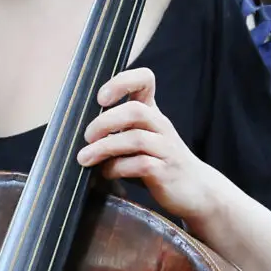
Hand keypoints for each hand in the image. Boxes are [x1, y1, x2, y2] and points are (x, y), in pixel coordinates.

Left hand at [76, 67, 222, 225]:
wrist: (196, 191)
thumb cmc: (157, 161)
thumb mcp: (138, 139)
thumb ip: (116, 130)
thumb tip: (74, 128)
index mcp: (152, 112)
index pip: (145, 79)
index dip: (122, 82)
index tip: (101, 98)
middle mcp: (160, 125)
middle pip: (135, 111)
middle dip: (105, 122)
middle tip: (87, 136)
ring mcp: (166, 148)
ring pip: (135, 138)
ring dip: (104, 148)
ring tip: (84, 158)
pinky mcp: (166, 171)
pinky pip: (139, 165)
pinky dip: (117, 168)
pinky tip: (106, 173)